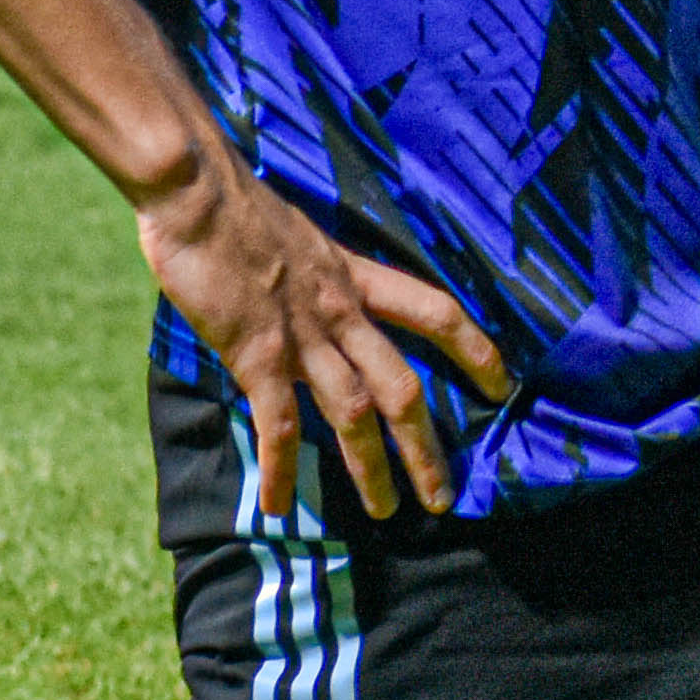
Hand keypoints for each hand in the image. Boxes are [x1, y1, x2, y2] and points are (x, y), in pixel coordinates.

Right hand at [136, 161, 511, 522]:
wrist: (196, 187)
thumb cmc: (231, 202)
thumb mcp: (293, 234)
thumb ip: (308, 272)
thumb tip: (303, 292)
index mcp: (353, 275)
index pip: (436, 312)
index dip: (476, 350)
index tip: (503, 385)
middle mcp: (340, 310)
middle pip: (403, 386)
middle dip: (426, 446)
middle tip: (443, 496)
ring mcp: (302, 335)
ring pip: (355, 414)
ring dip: (372, 468)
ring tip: (386, 511)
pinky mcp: (258, 353)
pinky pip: (278, 423)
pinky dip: (281, 468)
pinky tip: (279, 504)